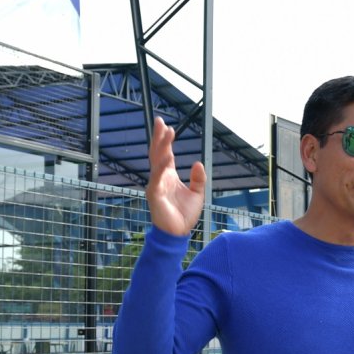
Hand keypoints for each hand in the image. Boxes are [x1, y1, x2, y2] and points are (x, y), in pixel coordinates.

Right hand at [145, 121, 205, 235]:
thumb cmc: (184, 214)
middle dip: (159, 137)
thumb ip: (198, 178)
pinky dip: (161, 167)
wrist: (178, 233)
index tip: (168, 126)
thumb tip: (197, 163)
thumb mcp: (197, 193)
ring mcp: (156, 184)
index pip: (165, 154)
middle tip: (160, 121)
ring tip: (165, 132)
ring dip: (160, 146)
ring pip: (156, 161)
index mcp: (168, 176)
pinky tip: (166, 157)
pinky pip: (157, 178)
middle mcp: (160, 177)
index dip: (166, 140)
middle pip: (157, 153)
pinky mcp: (155, 194)